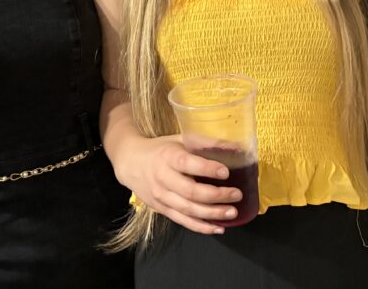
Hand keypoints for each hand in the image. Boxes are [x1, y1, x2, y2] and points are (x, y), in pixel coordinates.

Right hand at [114, 135, 242, 234]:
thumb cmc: (161, 149)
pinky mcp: (162, 209)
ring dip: (212, 214)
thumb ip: (205, 143)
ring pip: (188, 210)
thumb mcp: (179, 140)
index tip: (225, 172)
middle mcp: (163, 178)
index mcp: (168, 157)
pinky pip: (183, 221)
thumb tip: (236, 146)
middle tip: (236, 195)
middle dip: (216, 196)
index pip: (187, 164)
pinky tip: (218, 228)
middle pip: (190, 192)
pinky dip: (201, 227)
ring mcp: (161, 197)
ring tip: (232, 212)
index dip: (206, 169)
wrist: (131, 163)